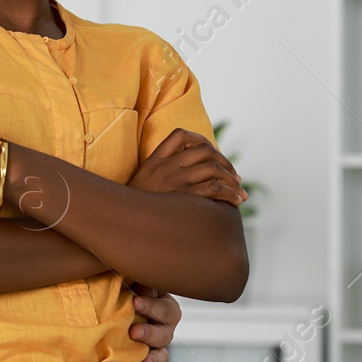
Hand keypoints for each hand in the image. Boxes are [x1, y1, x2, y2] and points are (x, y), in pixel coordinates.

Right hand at [128, 128, 246, 206]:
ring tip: (240, 193)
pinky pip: (214, 189)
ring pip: (213, 168)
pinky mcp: (182, 198)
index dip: (202, 142)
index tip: (214, 156)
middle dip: (225, 162)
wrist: (121, 226)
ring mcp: (172, 181)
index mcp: (153, 161)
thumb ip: (157, 177)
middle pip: (204, 150)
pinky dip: (230, 193)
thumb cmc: (135, 213)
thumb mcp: (139, 187)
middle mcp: (164, 167)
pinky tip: (235, 202)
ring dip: (232, 180)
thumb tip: (186, 179)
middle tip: (236, 177)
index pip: (180, 135)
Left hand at [128, 282, 181, 361]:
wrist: (109, 302)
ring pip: (162, 352)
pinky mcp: (148, 357)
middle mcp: (163, 324)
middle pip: (166, 332)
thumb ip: (132, 277)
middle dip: (150, 333)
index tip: (134, 301)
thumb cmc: (120, 285)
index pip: (165, 307)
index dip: (152, 306)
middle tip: (133, 332)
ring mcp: (156, 342)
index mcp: (161, 302)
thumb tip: (131, 274)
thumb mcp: (128, 277)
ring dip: (154, 358)